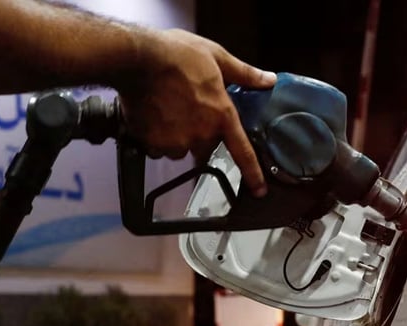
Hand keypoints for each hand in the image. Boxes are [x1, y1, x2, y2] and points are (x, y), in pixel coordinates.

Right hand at [117, 29, 275, 196]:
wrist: (138, 58)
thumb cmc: (178, 54)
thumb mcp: (217, 56)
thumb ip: (244, 73)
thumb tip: (269, 79)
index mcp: (222, 116)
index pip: (242, 152)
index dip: (253, 175)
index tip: (259, 191)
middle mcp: (201, 134)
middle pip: (204, 148)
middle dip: (199, 135)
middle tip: (187, 110)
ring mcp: (177, 141)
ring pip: (179, 148)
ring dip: (176, 136)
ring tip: (167, 109)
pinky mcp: (153, 143)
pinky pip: (157, 148)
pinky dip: (155, 138)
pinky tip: (152, 116)